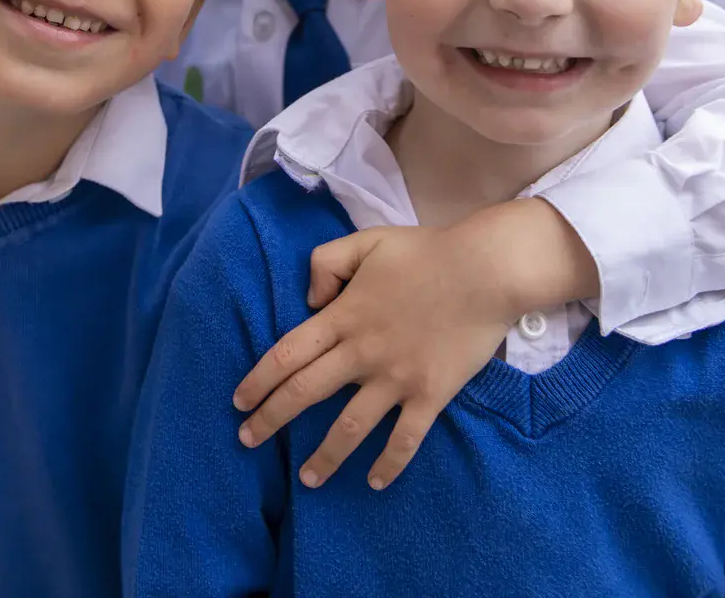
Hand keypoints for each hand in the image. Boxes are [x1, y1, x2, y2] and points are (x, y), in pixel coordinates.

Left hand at [233, 200, 595, 490]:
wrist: (486, 270)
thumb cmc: (427, 251)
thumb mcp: (366, 242)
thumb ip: (326, 263)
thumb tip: (310, 302)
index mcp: (344, 316)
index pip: (287, 353)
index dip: (259, 380)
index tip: (238, 402)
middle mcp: (362, 352)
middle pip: (305, 392)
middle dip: (270, 420)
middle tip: (247, 440)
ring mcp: (396, 377)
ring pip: (349, 426)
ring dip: (325, 455)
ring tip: (308, 480)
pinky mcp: (430, 394)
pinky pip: (405, 438)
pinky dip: (389, 464)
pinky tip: (375, 483)